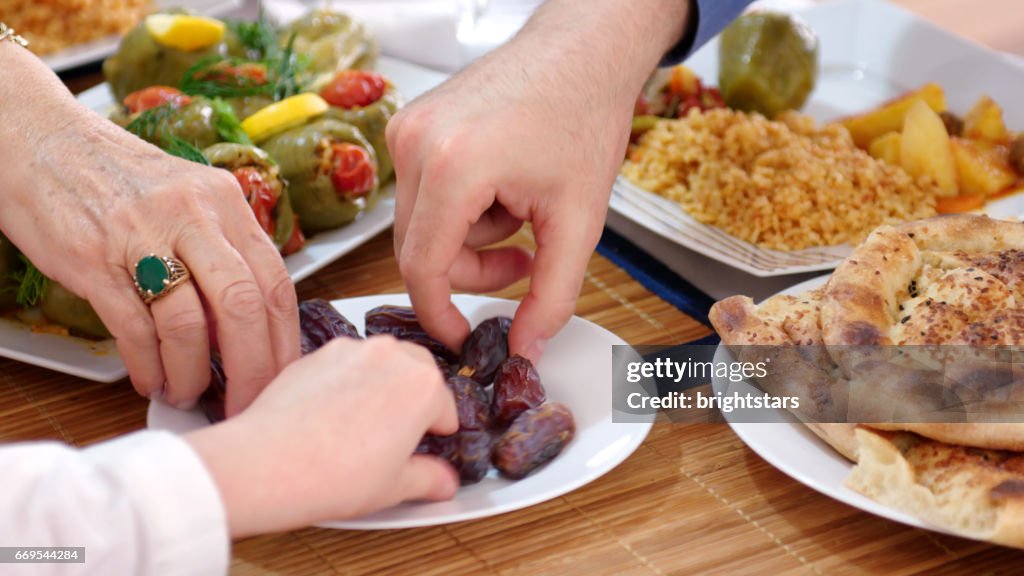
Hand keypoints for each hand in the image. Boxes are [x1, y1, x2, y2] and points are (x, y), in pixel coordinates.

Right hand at [0, 76, 298, 414]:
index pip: (276, 282)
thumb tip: (250, 325)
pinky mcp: (92, 258)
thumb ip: (223, 251)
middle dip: (251, 368)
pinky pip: (133, 327)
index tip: (283, 376)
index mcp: (225, 201)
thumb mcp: (189, 198)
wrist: (40, 141)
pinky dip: (147, 364)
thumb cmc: (119, 179)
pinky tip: (150, 379)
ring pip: (188, 323)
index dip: (283, 340)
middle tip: (246, 401)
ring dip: (191, 373)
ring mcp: (141, 235)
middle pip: (243, 306)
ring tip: (186, 393)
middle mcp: (192, 214)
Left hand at [186, 336, 458, 536]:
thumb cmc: (334, 475)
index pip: (447, 408)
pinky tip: (329, 417)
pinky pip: (344, 365)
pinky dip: (345, 383)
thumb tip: (443, 482)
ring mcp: (350, 349)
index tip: (425, 449)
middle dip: (414, 398)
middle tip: (397, 435)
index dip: (438, 434)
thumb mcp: (395, 487)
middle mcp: (391, 355)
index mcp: (424, 385)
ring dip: (381, 385)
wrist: (266, 465)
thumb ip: (429, 478)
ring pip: (380, 362)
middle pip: (419, 371)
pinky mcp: (314, 353)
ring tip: (361, 425)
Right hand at [387, 0, 687, 361]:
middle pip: (419, 250)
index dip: (442, 315)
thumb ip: (553, 294)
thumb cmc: (583, 116)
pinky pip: (423, 193)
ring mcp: (407, 129)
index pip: (423, 268)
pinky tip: (502, 182)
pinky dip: (461, 205)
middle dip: (472, 269)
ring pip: (422, 225)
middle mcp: (415, 143)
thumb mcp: (578, 220)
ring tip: (521, 205)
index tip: (464, 337)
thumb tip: (526, 346)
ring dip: (471, 235)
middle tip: (524, 260)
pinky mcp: (410, 124)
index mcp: (452, 166)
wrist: (580, 51)